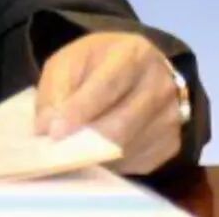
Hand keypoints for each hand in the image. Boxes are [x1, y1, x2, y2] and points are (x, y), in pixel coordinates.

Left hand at [34, 32, 183, 174]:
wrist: (137, 68)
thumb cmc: (97, 63)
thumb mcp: (69, 61)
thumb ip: (56, 89)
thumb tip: (46, 127)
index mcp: (134, 53)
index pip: (107, 86)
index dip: (80, 111)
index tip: (55, 132)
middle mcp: (160, 85)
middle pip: (121, 124)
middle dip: (84, 140)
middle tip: (56, 151)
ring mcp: (171, 117)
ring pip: (128, 149)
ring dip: (95, 155)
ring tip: (70, 151)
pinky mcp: (172, 144)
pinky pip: (137, 162)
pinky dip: (111, 164)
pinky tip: (95, 153)